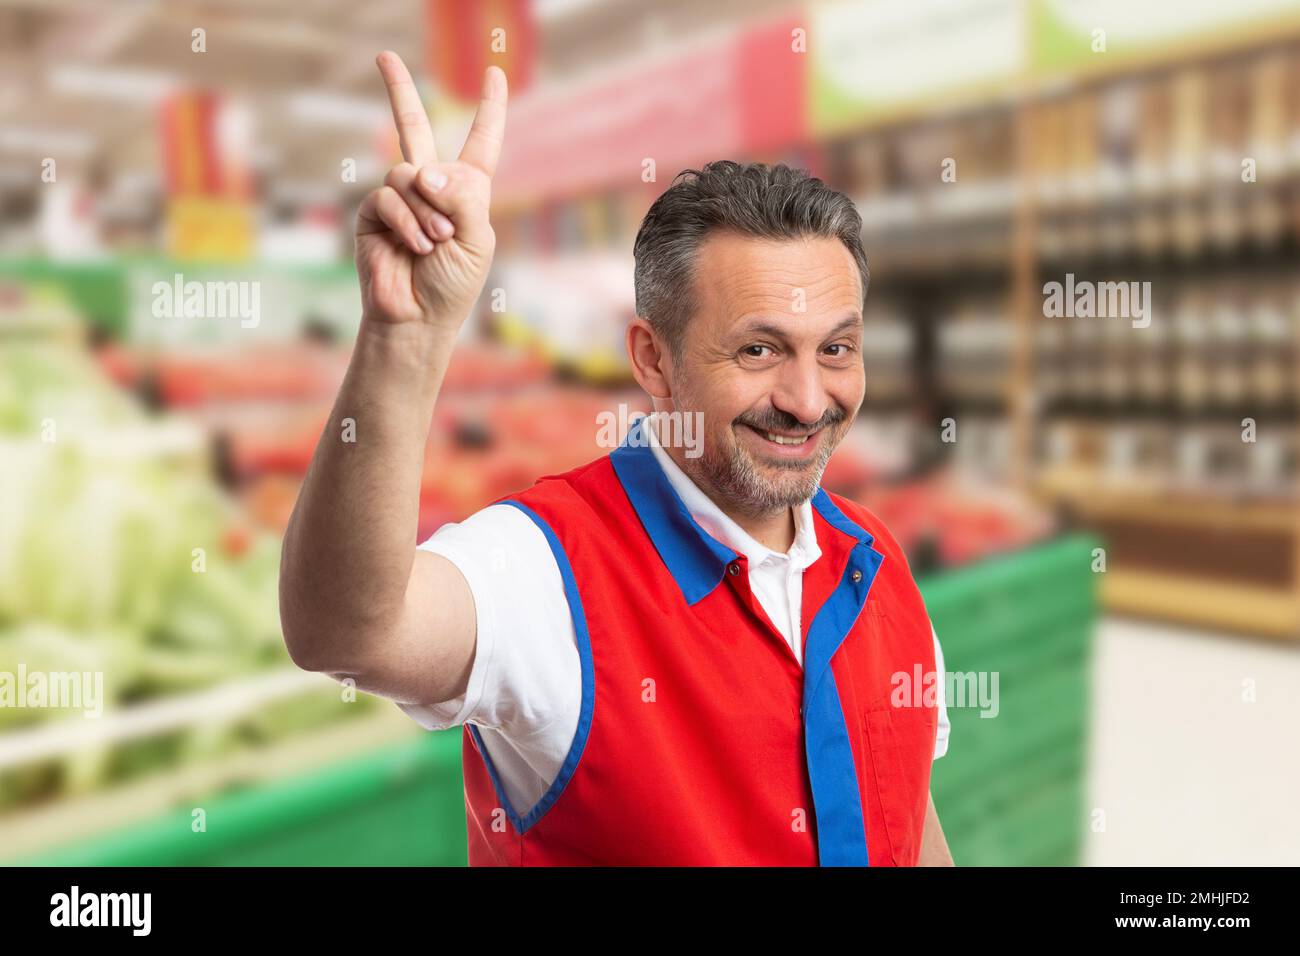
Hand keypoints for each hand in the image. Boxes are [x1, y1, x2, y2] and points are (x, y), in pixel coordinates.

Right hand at [356, 51, 506, 328]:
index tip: (494, 75)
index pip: (480, 142)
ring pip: (408, 172)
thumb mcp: (476, 240)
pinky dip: (406, 220)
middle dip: (399, 91)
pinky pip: (388, 195)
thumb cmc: (453, 286)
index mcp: (467, 192)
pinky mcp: (372, 213)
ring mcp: (399, 198)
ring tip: (435, 242)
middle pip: (413, 128)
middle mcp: (431, 188)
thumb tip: (423, 169)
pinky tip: (414, 245)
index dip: (489, 110)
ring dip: (426, 209)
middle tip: (383, 56)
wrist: (416, 318)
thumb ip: (461, 197)